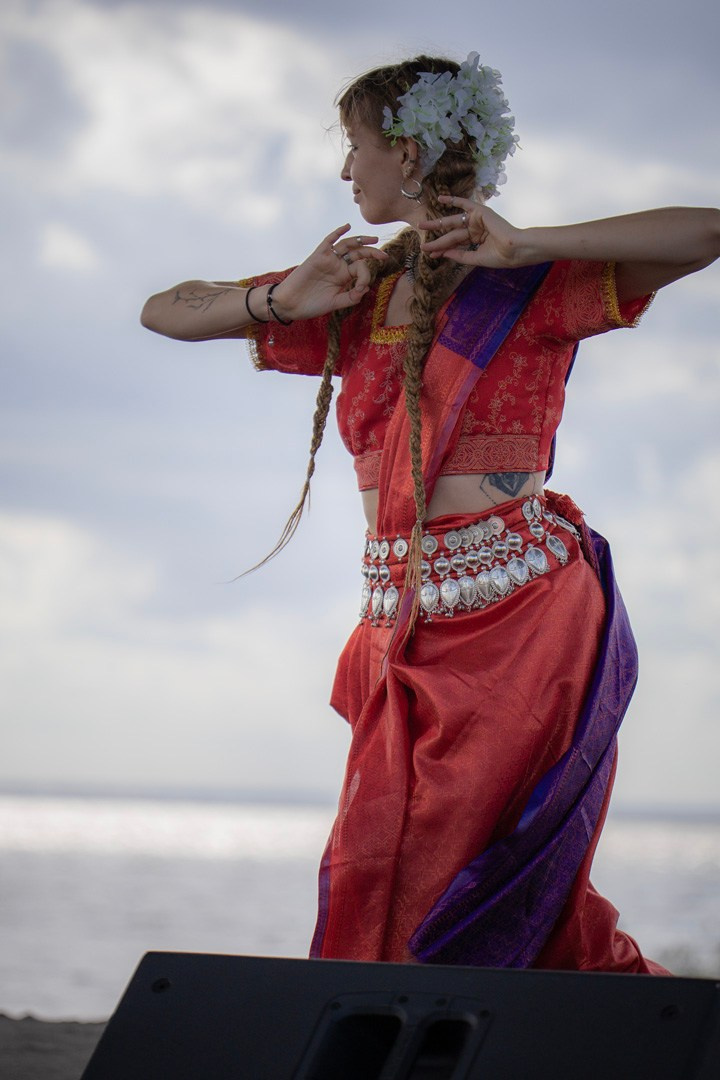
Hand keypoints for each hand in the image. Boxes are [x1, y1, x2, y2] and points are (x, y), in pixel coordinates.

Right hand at [272, 225, 387, 319]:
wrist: (291, 304)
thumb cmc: (311, 305)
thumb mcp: (335, 304)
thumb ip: (350, 298)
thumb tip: (365, 289)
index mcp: (343, 278)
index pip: (360, 270)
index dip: (366, 276)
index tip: (361, 288)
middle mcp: (338, 267)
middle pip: (358, 255)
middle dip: (372, 253)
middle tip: (384, 256)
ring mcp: (328, 260)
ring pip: (347, 246)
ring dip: (361, 240)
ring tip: (374, 239)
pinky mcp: (318, 256)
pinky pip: (329, 241)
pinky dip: (337, 233)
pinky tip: (347, 227)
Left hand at [418, 195, 523, 267]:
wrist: (514, 249)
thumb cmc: (500, 256)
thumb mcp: (475, 258)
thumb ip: (460, 255)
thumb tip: (443, 253)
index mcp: (477, 241)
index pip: (456, 245)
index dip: (443, 250)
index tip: (431, 255)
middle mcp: (476, 229)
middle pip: (452, 235)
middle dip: (437, 240)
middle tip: (423, 245)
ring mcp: (477, 220)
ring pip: (453, 223)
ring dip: (437, 224)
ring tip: (422, 225)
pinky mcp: (479, 211)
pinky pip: (464, 203)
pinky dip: (453, 200)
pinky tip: (440, 199)